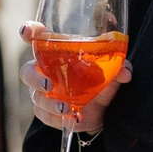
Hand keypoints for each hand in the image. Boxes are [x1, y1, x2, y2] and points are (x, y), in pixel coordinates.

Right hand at [17, 20, 131, 136]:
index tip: (27, 32)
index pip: (37, 37)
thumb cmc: (98, 81)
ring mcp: (42, 94)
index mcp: (55, 53)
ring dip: (50, 104)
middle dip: (34, 78)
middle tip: (49, 84)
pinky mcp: (46, 113)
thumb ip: (118, 68)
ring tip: (66, 108)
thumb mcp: (110, 73)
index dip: (29, 32)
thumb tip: (125, 71)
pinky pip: (46, 116)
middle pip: (27, 72)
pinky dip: (59, 119)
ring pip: (37, 98)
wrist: (99, 111)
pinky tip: (73, 119)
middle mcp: (44, 71)